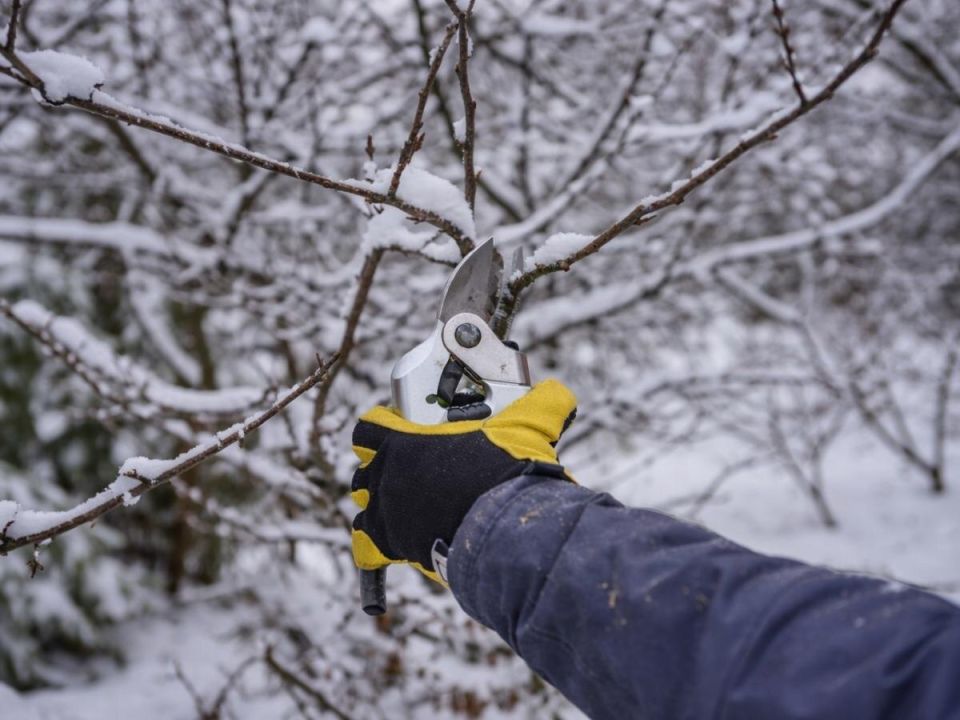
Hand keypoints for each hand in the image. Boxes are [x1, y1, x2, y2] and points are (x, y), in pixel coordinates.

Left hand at [350, 379, 576, 584]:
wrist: (502, 532)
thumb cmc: (505, 475)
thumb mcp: (527, 428)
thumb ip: (541, 404)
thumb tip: (559, 392)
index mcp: (402, 441)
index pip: (369, 427)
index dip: (381, 426)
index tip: (397, 427)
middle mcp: (386, 476)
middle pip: (367, 467)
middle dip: (383, 466)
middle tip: (412, 468)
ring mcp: (386, 512)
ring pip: (367, 503)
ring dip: (380, 501)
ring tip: (406, 502)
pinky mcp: (393, 545)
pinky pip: (367, 547)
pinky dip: (375, 547)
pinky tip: (390, 546)